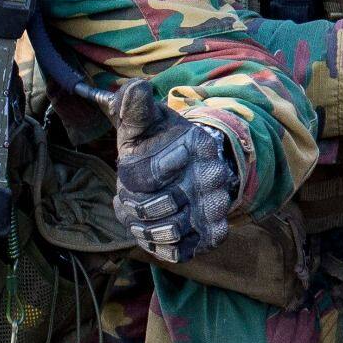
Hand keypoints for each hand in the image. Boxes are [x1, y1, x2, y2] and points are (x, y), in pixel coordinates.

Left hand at [110, 81, 237, 264]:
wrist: (178, 164)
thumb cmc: (157, 143)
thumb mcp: (143, 124)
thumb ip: (135, 109)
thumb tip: (134, 89)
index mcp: (202, 147)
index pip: (166, 170)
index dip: (141, 174)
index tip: (131, 167)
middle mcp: (215, 181)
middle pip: (167, 208)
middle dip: (137, 205)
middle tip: (127, 196)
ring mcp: (214, 211)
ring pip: (172, 233)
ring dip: (142, 228)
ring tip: (133, 213)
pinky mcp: (208, 236)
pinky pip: (180, 253)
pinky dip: (155, 246)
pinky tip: (145, 231)